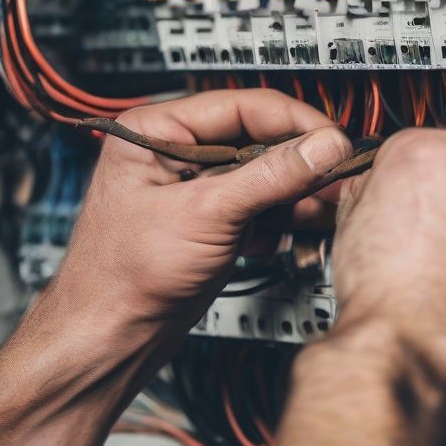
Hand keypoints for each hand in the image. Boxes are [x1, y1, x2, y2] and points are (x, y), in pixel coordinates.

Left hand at [52, 89, 350, 348]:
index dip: (295, 123)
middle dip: (297, 165)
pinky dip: (276, 222)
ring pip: (263, 178)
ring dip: (292, 196)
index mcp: (158, 131)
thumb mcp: (206, 214)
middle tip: (334, 179)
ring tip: (316, 210)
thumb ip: (270, 177)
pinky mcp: (210, 223)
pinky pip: (257, 209)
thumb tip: (322, 147)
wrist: (111, 337)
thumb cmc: (122, 275)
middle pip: (258, 142)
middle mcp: (176, 154)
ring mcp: (195, 191)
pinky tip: (280, 236)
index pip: (243, 108)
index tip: (334, 141)